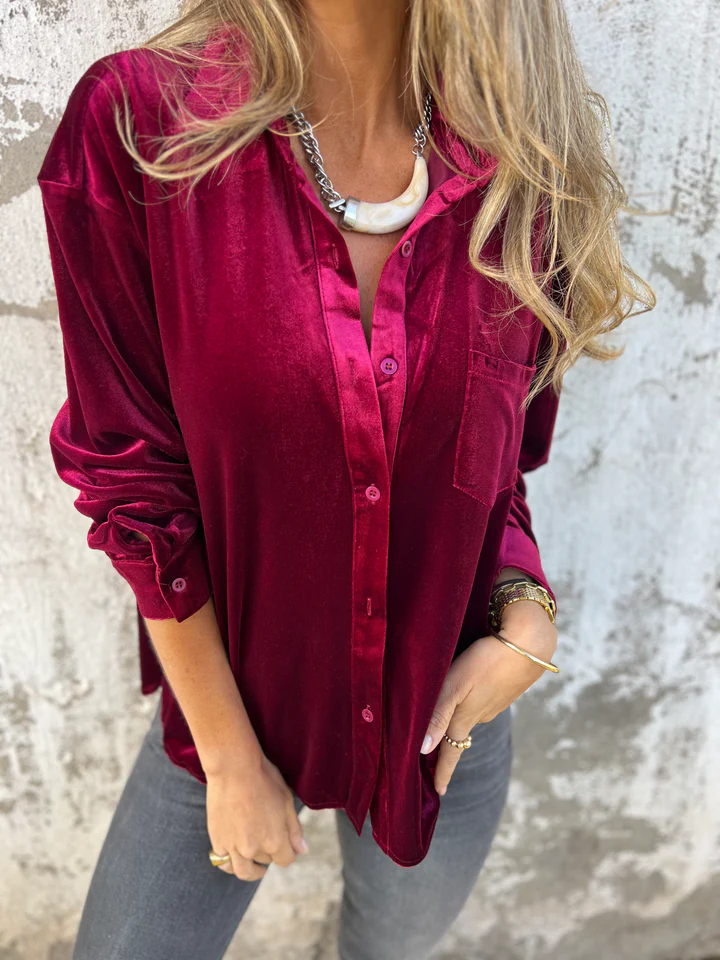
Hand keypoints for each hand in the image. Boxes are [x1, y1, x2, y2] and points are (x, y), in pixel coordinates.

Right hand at [206, 753, 308, 880]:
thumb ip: (294, 829)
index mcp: (275, 840)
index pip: (286, 860)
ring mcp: (233, 847)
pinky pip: (224, 863)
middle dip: (270, 851)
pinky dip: (231, 862)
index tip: (287, 845)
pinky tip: (235, 855)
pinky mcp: (217, 841)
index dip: (289, 852)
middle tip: (268, 837)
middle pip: (266, 860)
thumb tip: (302, 850)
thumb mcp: (287, 801)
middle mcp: (254, 849)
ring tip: (254, 864)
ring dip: (251, 869)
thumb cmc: (264, 780)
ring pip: (243, 871)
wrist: (233, 768)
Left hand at [420, 599, 557, 795]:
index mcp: (466, 718)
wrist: (529, 644)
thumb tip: (423, 749)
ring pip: (470, 718)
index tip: (438, 793)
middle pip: (458, 736)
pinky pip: (481, 704)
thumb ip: (438, 715)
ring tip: (443, 724)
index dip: (443, 772)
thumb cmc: (486, 661)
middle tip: (432, 758)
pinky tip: (467, 694)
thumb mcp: (455, 685)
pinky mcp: (504, 690)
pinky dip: (469, 706)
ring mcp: (495, 703)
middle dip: (446, 748)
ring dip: (457, 724)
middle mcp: (481, 716)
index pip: (451, 751)